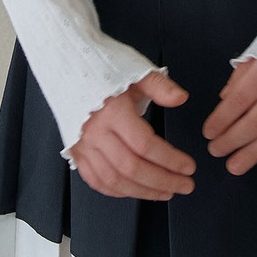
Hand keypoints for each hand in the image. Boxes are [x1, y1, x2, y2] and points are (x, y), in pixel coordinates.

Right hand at [66, 71, 197, 200]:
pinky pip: (96, 180)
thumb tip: (181, 99)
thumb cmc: (103, 66)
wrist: (68, 64)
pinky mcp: (76, 152)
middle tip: (185, 185)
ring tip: (165, 192)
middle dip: (162, 181)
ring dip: (143, 191)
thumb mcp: (136, 70)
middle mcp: (95, 132)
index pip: (145, 145)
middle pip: (131, 168)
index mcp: (112, 111)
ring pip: (114, 179)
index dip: (170, 160)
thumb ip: (160, 86)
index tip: (188, 167)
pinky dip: (117, 191)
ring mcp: (83, 145)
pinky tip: (136, 190)